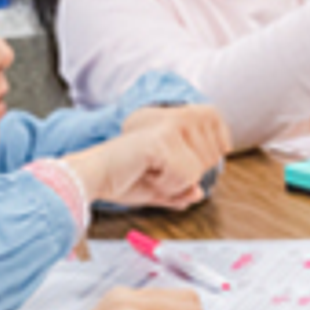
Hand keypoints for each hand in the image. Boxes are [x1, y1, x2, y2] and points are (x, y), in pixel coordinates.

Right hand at [72, 105, 230, 208]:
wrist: (93, 178)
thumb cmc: (123, 178)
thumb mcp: (161, 187)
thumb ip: (182, 190)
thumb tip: (198, 192)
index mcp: (176, 119)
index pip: (216, 118)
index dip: (217, 143)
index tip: (203, 154)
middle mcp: (175, 116)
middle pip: (211, 156)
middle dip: (188, 177)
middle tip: (158, 172)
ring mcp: (168, 126)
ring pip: (197, 170)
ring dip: (174, 183)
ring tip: (150, 173)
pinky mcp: (161, 140)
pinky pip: (184, 174)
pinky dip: (166, 185)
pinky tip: (146, 174)